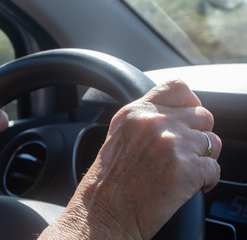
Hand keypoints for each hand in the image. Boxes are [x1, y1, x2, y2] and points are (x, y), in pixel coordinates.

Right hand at [40, 80, 220, 238]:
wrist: (104, 213)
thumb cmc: (108, 181)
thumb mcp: (119, 136)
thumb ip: (146, 119)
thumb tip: (177, 114)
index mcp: (136, 113)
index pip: (178, 87)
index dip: (190, 102)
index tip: (188, 117)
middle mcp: (155, 123)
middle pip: (203, 115)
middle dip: (198, 134)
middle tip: (183, 152)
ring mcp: (173, 144)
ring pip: (213, 142)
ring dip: (203, 157)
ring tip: (184, 170)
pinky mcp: (188, 169)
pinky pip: (215, 168)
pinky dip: (206, 180)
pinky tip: (189, 186)